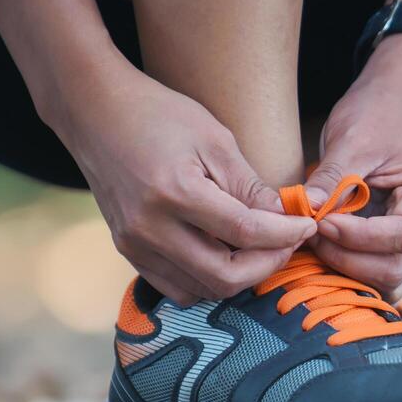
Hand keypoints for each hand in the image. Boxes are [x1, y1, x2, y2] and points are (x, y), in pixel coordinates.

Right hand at [54, 62, 316, 303]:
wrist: (93, 110)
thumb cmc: (159, 114)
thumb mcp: (215, 139)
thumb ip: (249, 186)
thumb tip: (283, 219)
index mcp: (175, 193)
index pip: (246, 233)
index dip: (285, 235)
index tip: (308, 226)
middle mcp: (149, 227)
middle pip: (225, 277)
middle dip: (268, 264)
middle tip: (288, 242)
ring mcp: (134, 244)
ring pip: (203, 290)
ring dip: (241, 276)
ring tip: (262, 248)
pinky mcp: (128, 250)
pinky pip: (178, 287)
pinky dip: (210, 280)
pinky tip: (227, 254)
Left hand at [307, 56, 401, 299]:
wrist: (388, 108)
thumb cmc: (376, 117)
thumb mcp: (352, 141)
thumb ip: (332, 178)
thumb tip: (304, 208)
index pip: (401, 236)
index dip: (358, 237)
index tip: (321, 221)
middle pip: (394, 268)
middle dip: (348, 259)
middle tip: (312, 233)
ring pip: (389, 281)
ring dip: (349, 271)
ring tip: (319, 242)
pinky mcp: (394, 246)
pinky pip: (378, 275)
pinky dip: (351, 272)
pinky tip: (327, 249)